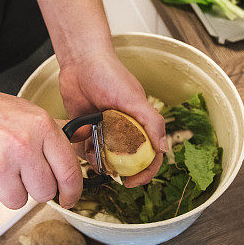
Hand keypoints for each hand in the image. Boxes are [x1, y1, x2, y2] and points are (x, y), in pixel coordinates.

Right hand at [0, 82, 82, 207]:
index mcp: (40, 127)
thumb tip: (87, 137)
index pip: (69, 171)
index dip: (72, 191)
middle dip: (34, 189)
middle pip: (44, 193)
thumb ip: (56, 129)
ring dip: (7, 190)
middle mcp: (22, 145)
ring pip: (17, 201)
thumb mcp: (26, 111)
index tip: (69, 198)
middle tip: (19, 173)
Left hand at [58, 50, 166, 186]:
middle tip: (111, 174)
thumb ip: (152, 122)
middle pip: (127, 160)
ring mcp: (105, 130)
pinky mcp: (87, 128)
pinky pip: (87, 149)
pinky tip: (82, 144)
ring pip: (106, 157)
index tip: (133, 182)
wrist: (79, 62)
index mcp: (141, 122)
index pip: (151, 154)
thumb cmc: (109, 74)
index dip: (146, 171)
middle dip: (120, 169)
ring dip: (100, 162)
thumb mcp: (134, 99)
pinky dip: (85, 152)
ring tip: (93, 155)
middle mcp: (125, 128)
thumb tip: (164, 148)